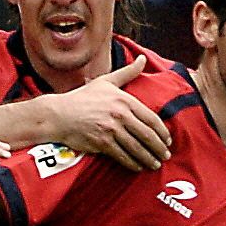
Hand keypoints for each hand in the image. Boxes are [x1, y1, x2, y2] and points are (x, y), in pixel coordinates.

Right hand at [47, 57, 171, 170]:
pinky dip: (131, 163)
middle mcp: (120, 115)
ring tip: (154, 164)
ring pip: (136, 147)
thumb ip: (127, 72)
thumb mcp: (105, 81)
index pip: (151, 118)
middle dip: (158, 148)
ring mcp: (110, 130)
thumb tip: (142, 59)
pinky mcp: (101, 142)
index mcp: (124, 100)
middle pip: (146, 135)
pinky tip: (137, 166)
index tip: (167, 140)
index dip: (162, 131)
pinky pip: (121, 155)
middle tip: (165, 156)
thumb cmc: (81, 97)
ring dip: (147, 158)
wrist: (58, 114)